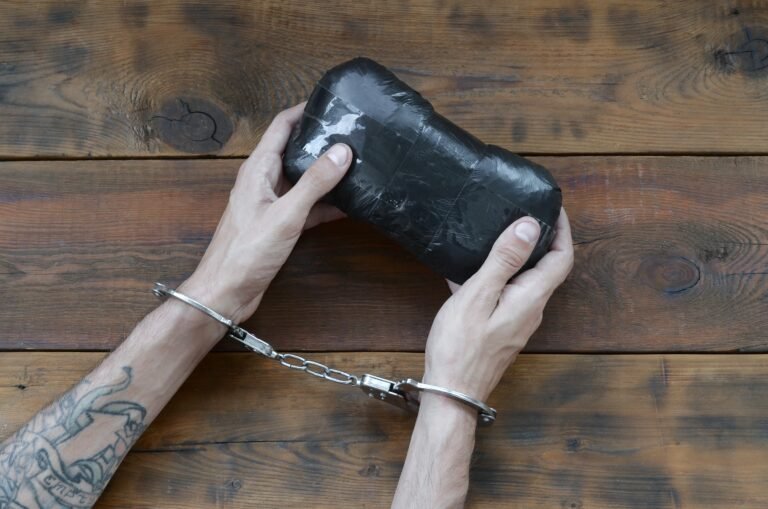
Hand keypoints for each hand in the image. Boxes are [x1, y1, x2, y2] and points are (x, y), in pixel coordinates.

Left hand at [181, 104, 352, 322]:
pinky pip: (306, 206)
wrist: (227, 292)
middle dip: (320, 140)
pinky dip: (325, 203)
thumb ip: (315, 182)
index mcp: (258, 170)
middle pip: (293, 150)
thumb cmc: (246, 252)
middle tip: (351, 131)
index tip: (330, 101)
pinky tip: (348, 204)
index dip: (303, 110)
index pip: (281, 126)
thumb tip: (342, 151)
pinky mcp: (278, 224)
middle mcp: (263, 181)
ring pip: (302, 179)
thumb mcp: (286, 214)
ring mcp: (270, 203)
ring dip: (325, 173)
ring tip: (356, 164)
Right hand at [423, 209, 573, 401]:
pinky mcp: (502, 330)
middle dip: (540, 239)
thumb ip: (504, 260)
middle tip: (521, 215)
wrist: (451, 393)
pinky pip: (506, 295)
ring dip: (515, 257)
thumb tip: (529, 226)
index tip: (552, 208)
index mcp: (531, 298)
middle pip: (547, 268)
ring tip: (494, 236)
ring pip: (525, 281)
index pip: (562, 258)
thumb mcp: (478, 295)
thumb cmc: (461, 347)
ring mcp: (517, 322)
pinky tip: (467, 273)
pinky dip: (495, 278)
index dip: (563, 230)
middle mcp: (531, 310)